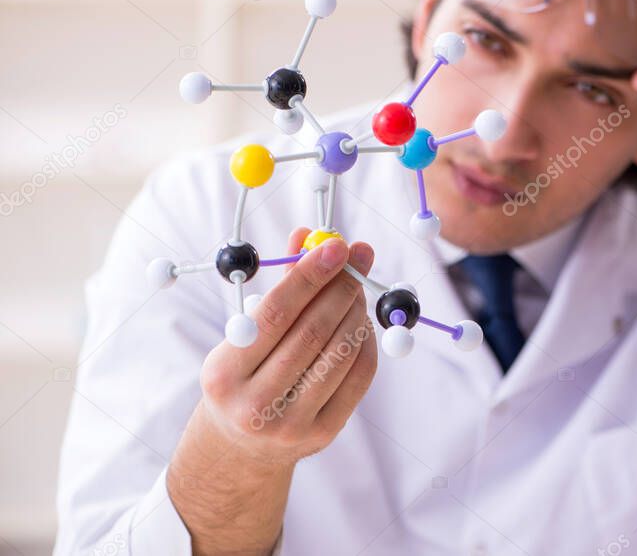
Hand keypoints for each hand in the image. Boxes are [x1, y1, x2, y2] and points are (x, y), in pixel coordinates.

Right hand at [198, 228, 376, 463]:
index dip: (310, 276)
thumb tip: (308, 236)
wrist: (242, 447)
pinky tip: (360, 323)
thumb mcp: (243, 335)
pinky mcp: (323, 434)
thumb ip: (279, 287)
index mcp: (224, 373)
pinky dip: (365, 343)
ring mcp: (291, 424)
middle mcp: (255, 404)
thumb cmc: (244, 374)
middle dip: (341, 288)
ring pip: (339, 354)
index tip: (337, 246)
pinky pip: (357, 378)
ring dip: (356, 312)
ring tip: (357, 290)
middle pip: (312, 333)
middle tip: (358, 259)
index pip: (276, 314)